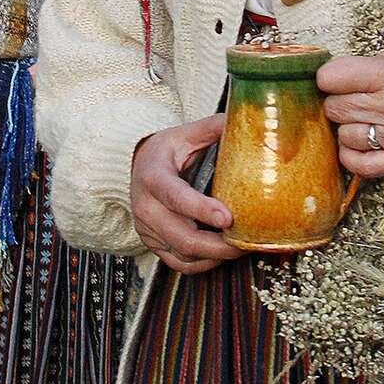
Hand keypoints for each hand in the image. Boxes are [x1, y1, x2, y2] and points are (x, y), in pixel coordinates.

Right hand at [130, 114, 243, 274]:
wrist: (137, 167)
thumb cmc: (166, 151)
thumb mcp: (185, 134)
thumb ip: (212, 128)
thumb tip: (244, 118)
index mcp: (153, 176)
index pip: (176, 197)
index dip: (201, 210)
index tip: (228, 217)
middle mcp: (146, 207)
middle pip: (182, 236)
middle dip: (217, 244)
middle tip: (246, 241)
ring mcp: (148, 229)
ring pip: (182, 254)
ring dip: (214, 256)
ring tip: (242, 247)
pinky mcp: (153, 243)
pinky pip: (178, 264)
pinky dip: (202, 264)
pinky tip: (222, 255)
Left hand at [320, 45, 383, 179]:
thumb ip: (362, 70)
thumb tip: (326, 83)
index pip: (331, 78)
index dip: (328, 77)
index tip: (335, 77)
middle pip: (335, 108)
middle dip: (337, 100)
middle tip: (352, 95)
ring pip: (345, 136)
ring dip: (347, 126)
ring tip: (363, 116)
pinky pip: (363, 166)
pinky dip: (352, 156)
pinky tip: (357, 143)